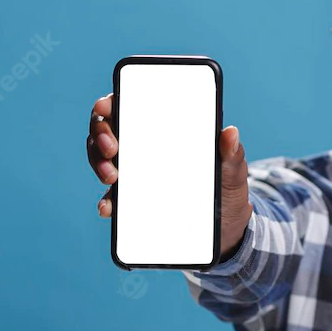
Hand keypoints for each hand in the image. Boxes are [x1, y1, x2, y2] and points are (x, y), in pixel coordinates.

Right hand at [87, 93, 252, 258]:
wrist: (225, 229)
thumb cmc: (227, 189)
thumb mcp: (233, 171)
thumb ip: (232, 153)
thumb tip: (230, 132)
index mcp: (165, 130)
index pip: (130, 105)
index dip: (111, 102)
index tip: (106, 106)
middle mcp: (143, 147)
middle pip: (107, 130)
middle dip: (100, 134)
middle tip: (111, 148)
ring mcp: (135, 174)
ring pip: (102, 160)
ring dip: (98, 164)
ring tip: (111, 177)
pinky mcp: (133, 202)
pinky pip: (112, 198)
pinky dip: (107, 202)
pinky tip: (108, 207)